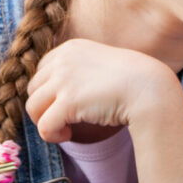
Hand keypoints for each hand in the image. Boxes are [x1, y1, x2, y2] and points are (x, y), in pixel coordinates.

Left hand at [24, 39, 179, 143]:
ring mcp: (64, 79)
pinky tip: (68, 134)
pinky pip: (43, 126)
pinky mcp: (67, 101)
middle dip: (45, 107)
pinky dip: (52, 135)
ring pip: (32, 108)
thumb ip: (76, 70)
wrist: (150, 89)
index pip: (40, 72)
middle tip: (65, 118)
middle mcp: (63, 59)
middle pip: (33, 90)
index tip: (66, 104)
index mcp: (70, 48)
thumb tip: (54, 93)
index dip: (49, 93)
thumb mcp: (98, 64)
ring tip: (66, 127)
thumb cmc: (131, 81)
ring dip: (46, 121)